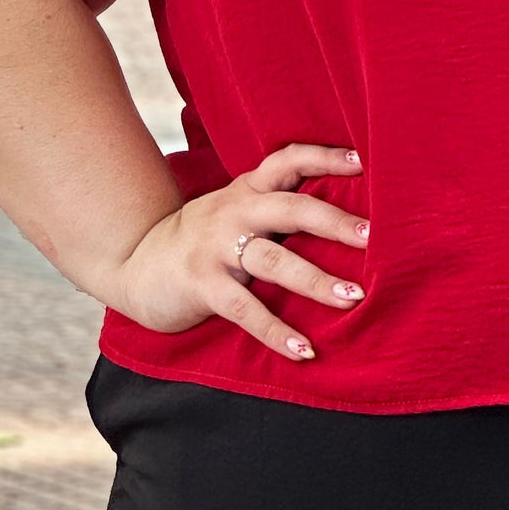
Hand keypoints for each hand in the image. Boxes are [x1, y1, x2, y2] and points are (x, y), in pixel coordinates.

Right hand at [109, 143, 367, 361]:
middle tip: (374, 237)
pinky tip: (305, 351)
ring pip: (274, 260)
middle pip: (293, 209)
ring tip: (353, 297)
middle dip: (336, 223)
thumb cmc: (204, 238)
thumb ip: (278, 207)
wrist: (134, 262)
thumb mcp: (237, 210)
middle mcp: (236, 211)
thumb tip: (348, 218)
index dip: (326, 158)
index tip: (365, 163)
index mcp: (249, 188)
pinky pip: (245, 310)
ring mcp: (216, 247)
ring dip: (316, 280)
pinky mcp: (202, 285)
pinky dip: (277, 332)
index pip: (290, 160)